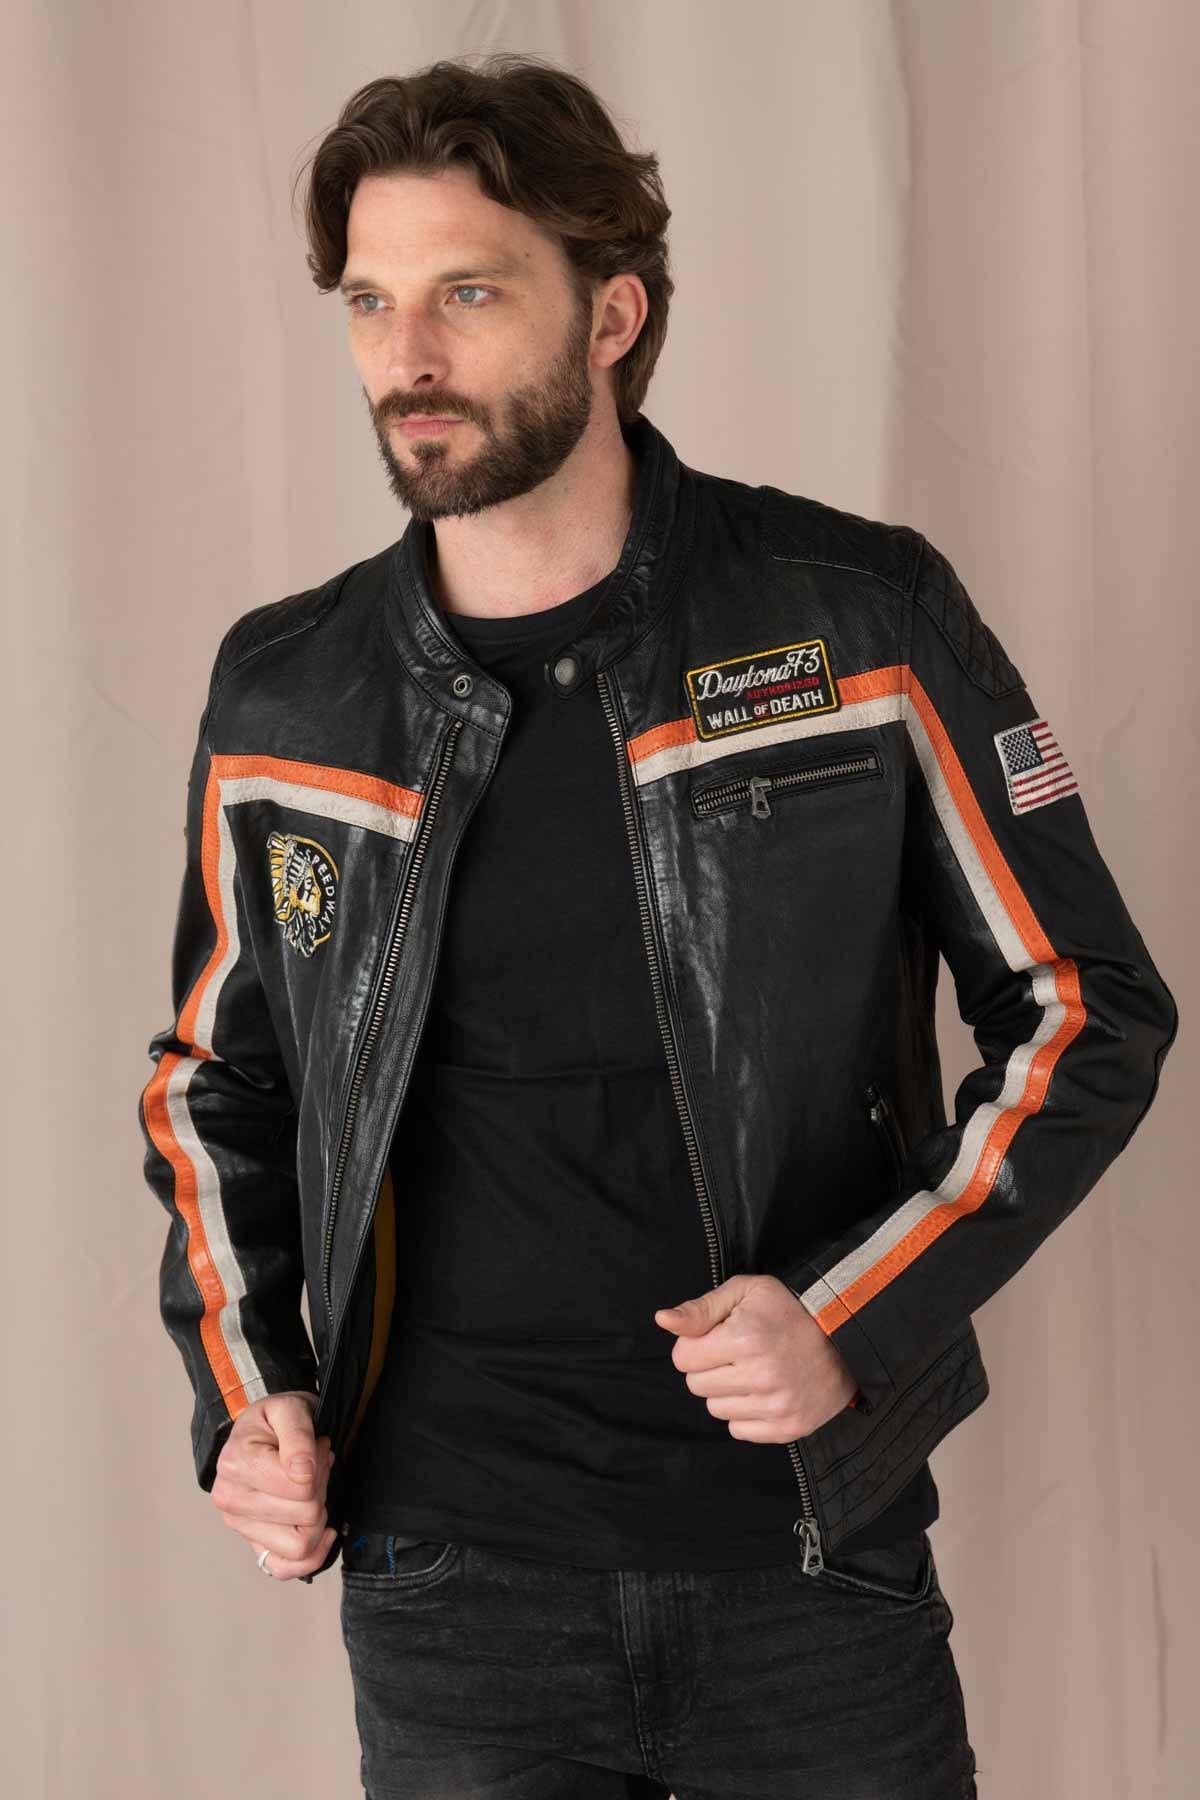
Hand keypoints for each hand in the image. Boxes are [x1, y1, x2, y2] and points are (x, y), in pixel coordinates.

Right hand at [210, 1390, 337, 1579]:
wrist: (260, 1430)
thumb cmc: (274, 1420)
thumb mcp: (289, 1408)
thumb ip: (298, 1435)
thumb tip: (302, 1473)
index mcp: (236, 1465)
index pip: (302, 1488)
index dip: (320, 1467)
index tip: (317, 1447)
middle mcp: (231, 1500)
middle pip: (305, 1516)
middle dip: (321, 1488)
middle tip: (315, 1464)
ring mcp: (240, 1525)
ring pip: (300, 1545)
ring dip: (318, 1516)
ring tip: (310, 1488)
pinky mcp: (252, 1542)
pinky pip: (284, 1568)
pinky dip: (310, 1556)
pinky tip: (322, 1531)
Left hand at [654, 1274, 857, 1440]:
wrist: (845, 1335)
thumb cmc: (789, 1310)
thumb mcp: (745, 1292)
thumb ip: (701, 1309)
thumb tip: (662, 1320)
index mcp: (744, 1339)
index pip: (683, 1358)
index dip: (695, 1345)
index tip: (717, 1337)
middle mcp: (760, 1376)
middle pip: (696, 1385)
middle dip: (709, 1367)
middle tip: (737, 1353)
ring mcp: (776, 1406)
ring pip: (716, 1409)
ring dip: (727, 1391)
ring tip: (753, 1370)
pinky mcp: (788, 1428)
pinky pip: (739, 1430)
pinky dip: (746, 1413)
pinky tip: (764, 1391)